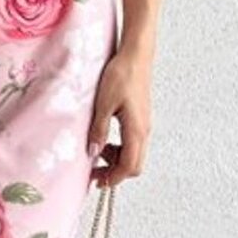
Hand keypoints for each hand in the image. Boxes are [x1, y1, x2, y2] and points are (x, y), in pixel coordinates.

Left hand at [86, 43, 151, 187]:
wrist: (135, 56)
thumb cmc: (121, 75)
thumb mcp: (103, 103)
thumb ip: (99, 130)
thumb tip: (93, 152)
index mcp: (136, 130)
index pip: (129, 166)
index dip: (114, 178)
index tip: (98, 182)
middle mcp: (144, 131)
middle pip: (134, 165)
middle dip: (115, 172)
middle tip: (95, 171)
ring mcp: (144, 125)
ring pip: (134, 154)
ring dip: (117, 159)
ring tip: (97, 150)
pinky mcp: (141, 118)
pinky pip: (133, 142)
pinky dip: (120, 147)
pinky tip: (105, 138)